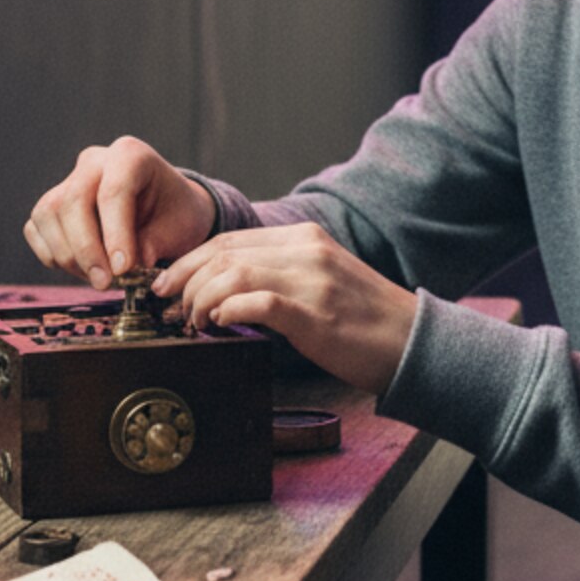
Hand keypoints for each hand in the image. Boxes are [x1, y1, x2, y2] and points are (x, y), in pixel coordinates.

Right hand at [24, 137, 217, 288]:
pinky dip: (53, 255)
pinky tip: (82, 269)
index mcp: (130, 155)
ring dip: (69, 256)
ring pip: (48, 214)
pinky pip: (36, 229)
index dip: (115, 234)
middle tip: (105, 283)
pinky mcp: (51, 205)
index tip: (123, 269)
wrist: (166, 210)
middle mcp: (94, 161)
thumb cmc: (175, 215)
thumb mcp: (179, 228)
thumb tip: (125, 269)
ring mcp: (68, 180)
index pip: (113, 191)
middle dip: (86, 250)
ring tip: (99, 278)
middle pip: (72, 201)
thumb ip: (153, 244)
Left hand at [154, 224, 417, 396]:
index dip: (189, 261)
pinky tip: (218, 324)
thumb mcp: (320, 281)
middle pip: (224, 253)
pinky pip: (257, 301)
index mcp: (304, 238)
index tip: (167, 284)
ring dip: (200, 299)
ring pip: (233, 273)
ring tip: (193, 322)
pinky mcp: (316, 312)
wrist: (413, 342)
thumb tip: (225, 290)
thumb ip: (279, 275)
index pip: (230, 239)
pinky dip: (227, 310)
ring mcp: (313, 279)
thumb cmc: (363, 321)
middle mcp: (306, 250)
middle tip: (168, 306)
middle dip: (184, 279)